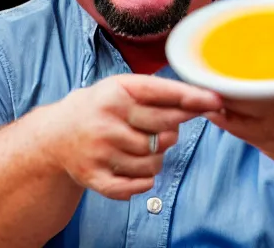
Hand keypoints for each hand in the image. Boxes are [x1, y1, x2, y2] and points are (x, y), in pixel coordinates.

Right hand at [42, 75, 221, 199]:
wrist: (57, 133)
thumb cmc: (100, 107)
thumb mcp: (121, 88)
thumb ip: (156, 92)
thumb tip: (198, 101)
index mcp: (116, 92)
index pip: (161, 93)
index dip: (191, 97)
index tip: (215, 101)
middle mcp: (107, 119)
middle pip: (164, 129)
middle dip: (174, 129)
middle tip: (169, 128)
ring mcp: (100, 150)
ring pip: (154, 160)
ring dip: (158, 156)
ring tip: (143, 145)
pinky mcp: (94, 176)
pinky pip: (136, 185)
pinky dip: (144, 180)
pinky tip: (138, 168)